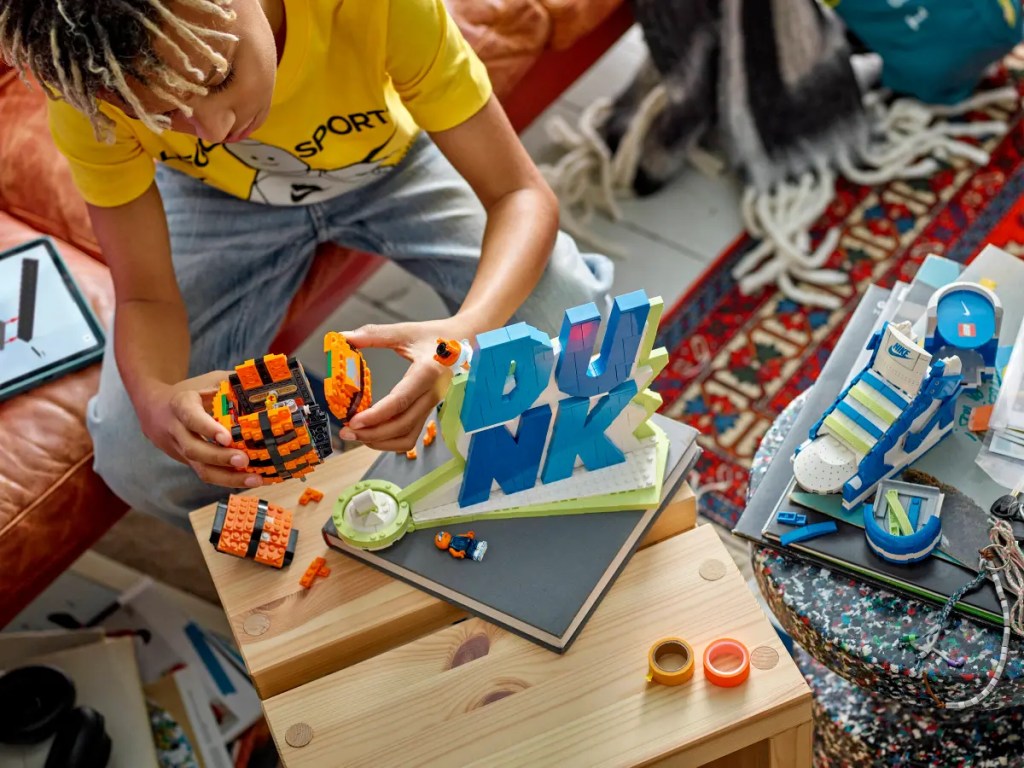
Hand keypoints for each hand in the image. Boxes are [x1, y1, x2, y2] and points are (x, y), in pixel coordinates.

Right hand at [139, 370, 261, 488]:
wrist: (156, 409)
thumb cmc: (193, 392)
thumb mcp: (209, 380)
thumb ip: (232, 381)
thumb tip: (264, 383)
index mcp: (181, 404)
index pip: (191, 417)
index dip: (208, 429)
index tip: (227, 438)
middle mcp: (177, 430)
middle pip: (194, 449)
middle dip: (220, 458)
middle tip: (245, 460)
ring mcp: (181, 450)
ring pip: (199, 468)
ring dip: (228, 478)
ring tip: (254, 479)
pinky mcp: (189, 462)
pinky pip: (207, 474)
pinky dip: (229, 480)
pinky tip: (250, 481)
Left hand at [340, 318, 479, 451]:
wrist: (466, 341)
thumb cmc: (437, 336)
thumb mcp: (407, 331)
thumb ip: (375, 334)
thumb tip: (345, 337)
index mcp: (428, 372)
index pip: (400, 401)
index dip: (375, 415)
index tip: (353, 422)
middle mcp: (432, 394)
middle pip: (402, 425)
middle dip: (372, 434)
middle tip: (346, 432)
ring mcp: (432, 406)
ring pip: (407, 436)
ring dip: (381, 442)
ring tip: (358, 436)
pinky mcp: (428, 412)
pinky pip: (411, 435)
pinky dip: (391, 441)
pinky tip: (373, 434)